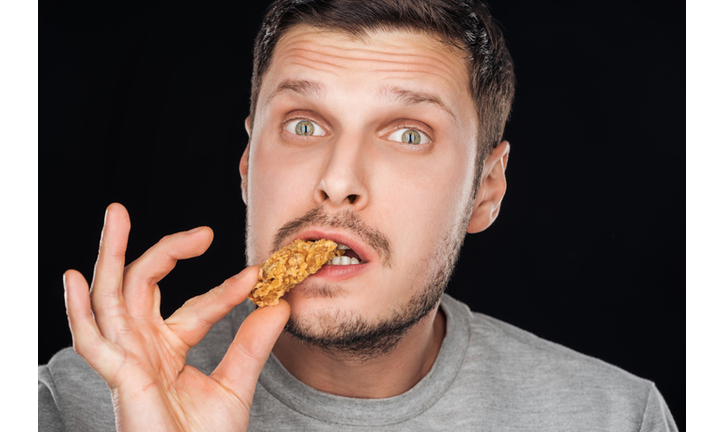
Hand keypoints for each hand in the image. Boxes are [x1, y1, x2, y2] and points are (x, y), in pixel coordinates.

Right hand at [64, 203, 289, 430]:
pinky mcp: (120, 378)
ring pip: (111, 299)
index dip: (224, 290)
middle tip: (180, 222)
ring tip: (116, 215)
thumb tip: (280, 304)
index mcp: (168, 349)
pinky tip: (75, 277)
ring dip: (111, 256)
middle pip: (140, 287)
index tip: (258, 276)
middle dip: (154, 248)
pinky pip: (92, 341)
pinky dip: (79, 310)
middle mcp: (144, 349)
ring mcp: (128, 361)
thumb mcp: (236, 384)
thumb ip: (253, 343)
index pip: (195, 306)